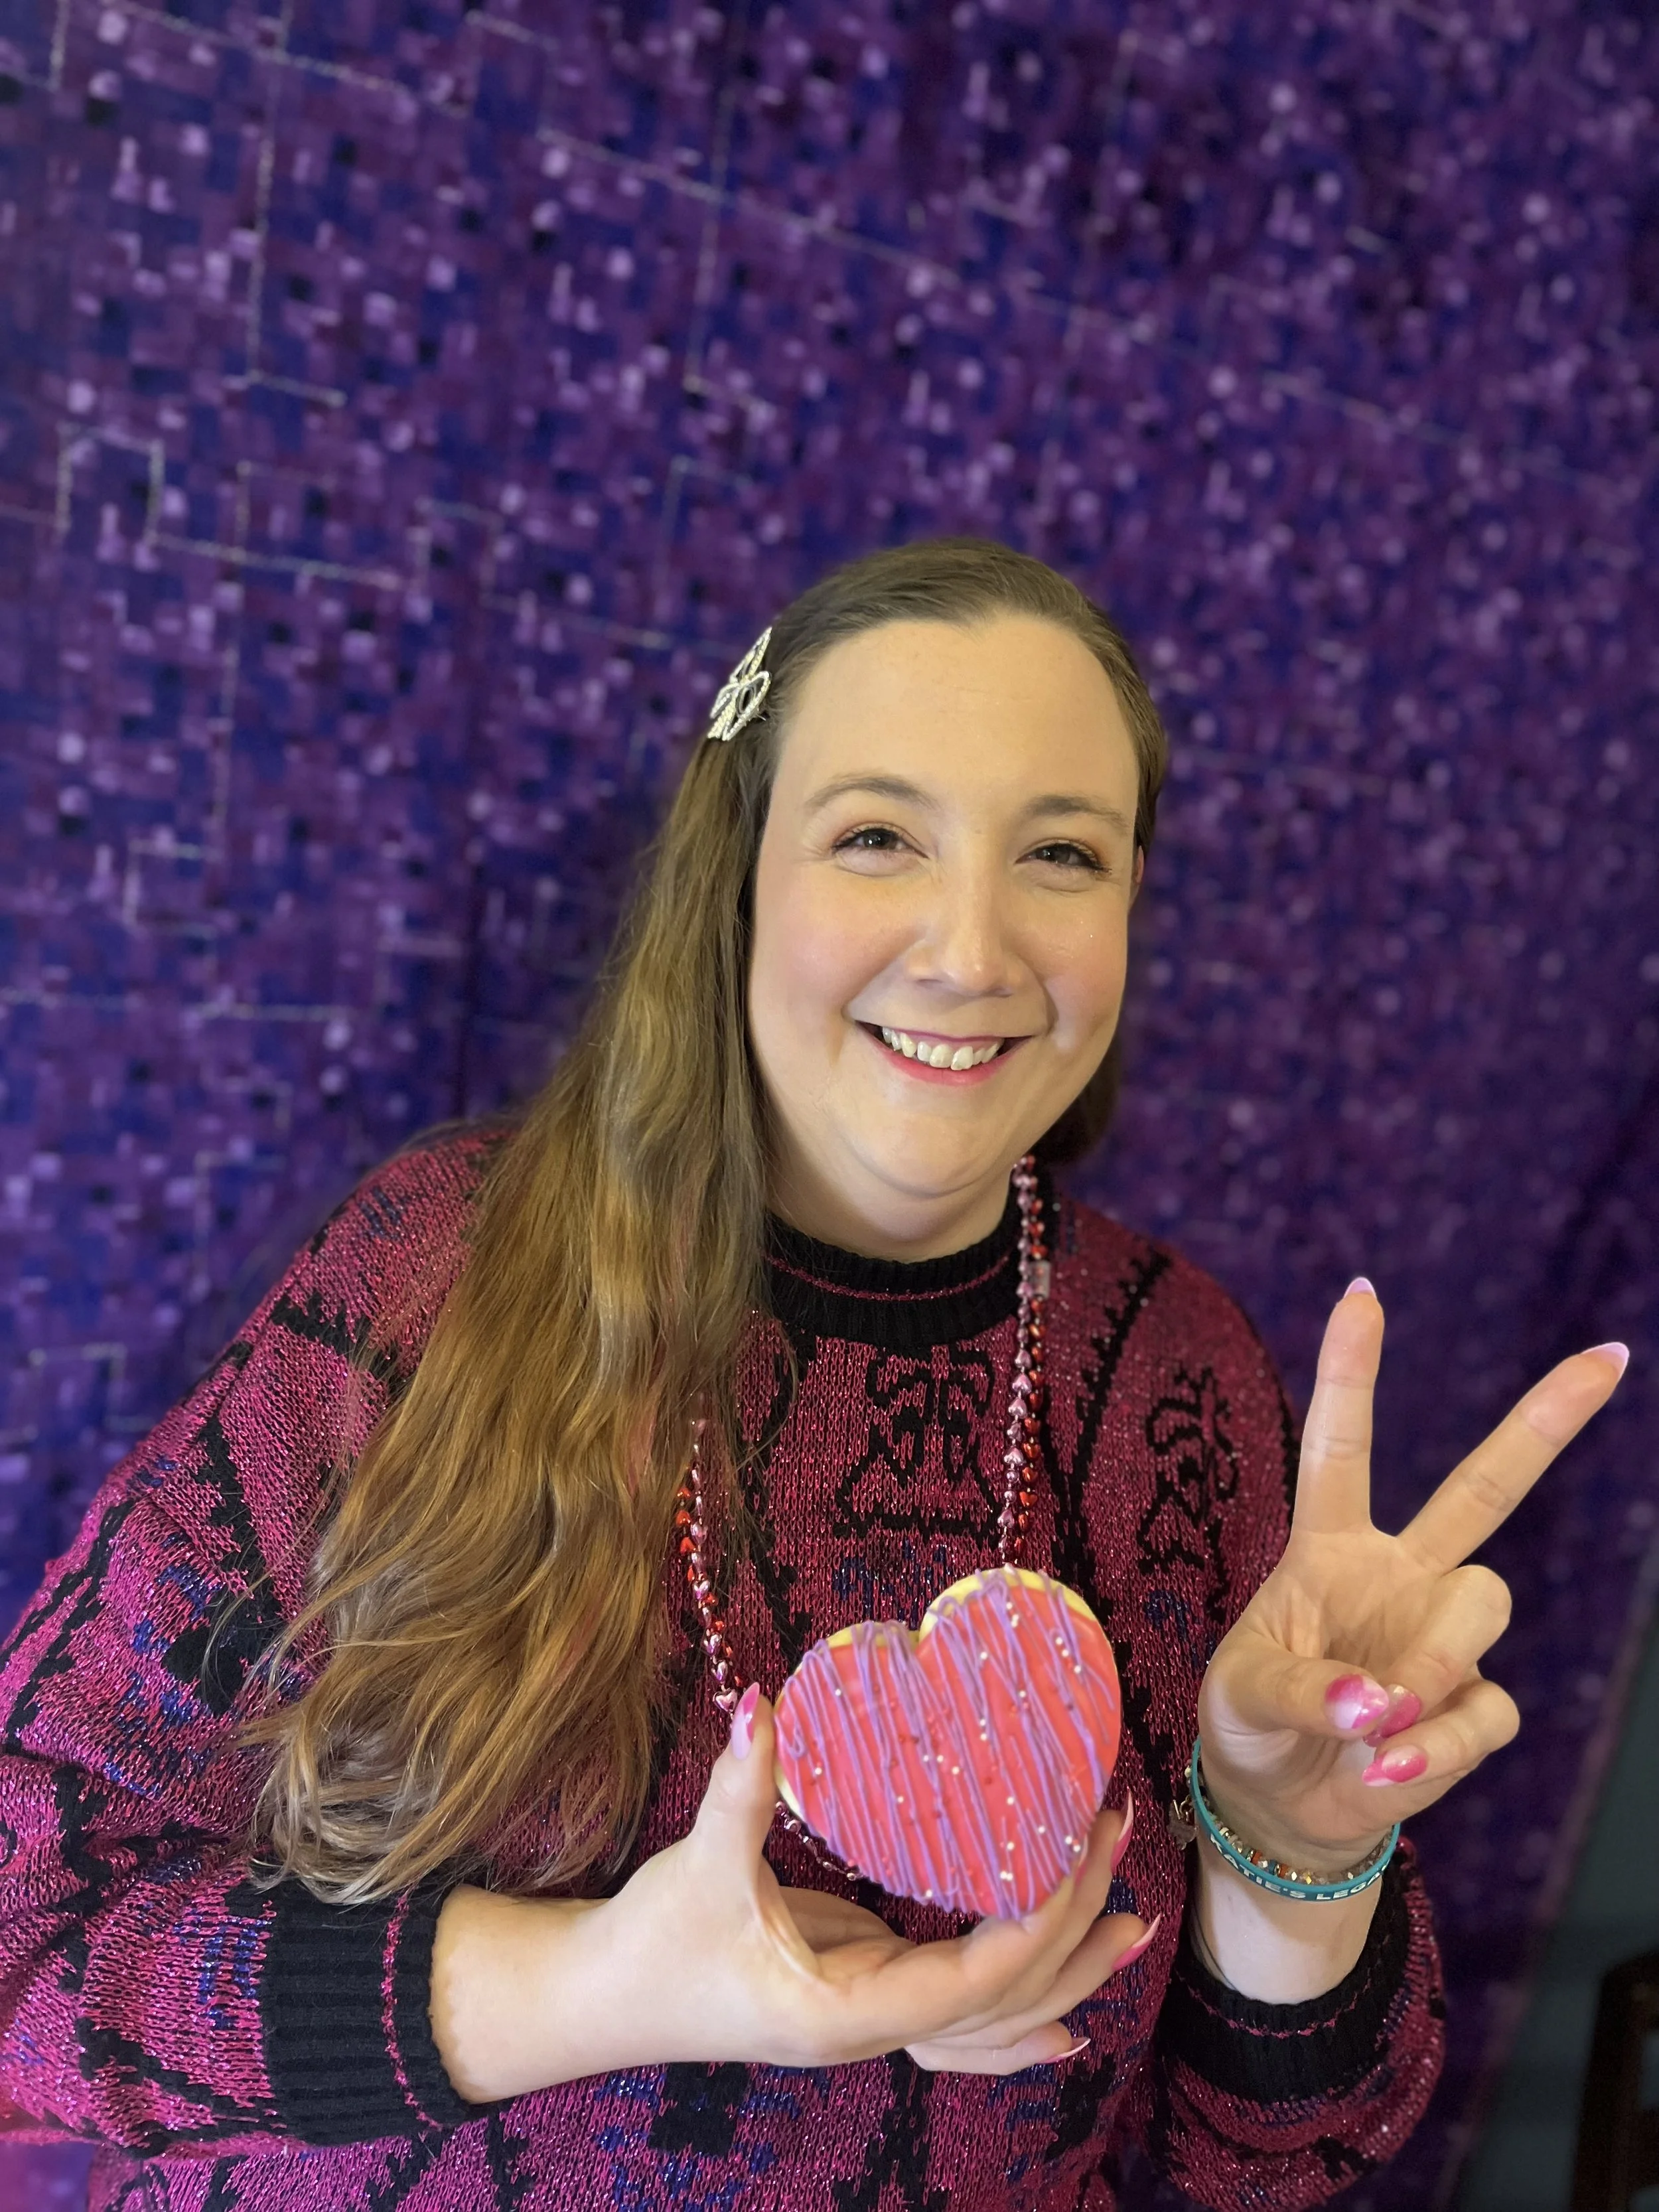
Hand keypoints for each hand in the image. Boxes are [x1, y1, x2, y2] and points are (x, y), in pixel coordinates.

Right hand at [433, 1688, 1151, 2099]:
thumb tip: (761, 1703)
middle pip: (1000, 2001)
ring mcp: (869, 2021)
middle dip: (1070, 1932)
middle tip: (1123, 1849)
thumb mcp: (695, 1866)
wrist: (594, 2002)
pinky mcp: (860, 1994)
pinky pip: (957, 2020)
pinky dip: (1014, 2021)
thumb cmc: (648, 1946)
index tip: (1076, 1857)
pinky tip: (1060, 2024)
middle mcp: (870, 2030)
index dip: (1031, 1926)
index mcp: (842, 2013)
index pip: (966, 1982)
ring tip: (1132, 1929)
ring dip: (1065, 1976)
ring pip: (990, 2021)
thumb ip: (738, 1787)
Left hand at [1195, 1282, 1626, 1872]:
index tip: (1363, 1289)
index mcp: (1329, 1546)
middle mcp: (1399, 1574)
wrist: (1281, 1809)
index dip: (1351, 1370)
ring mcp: (1441, 1637)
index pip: (1342, 1446)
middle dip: (1546, 1421)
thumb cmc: (1250, 1728)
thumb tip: (1380, 1702)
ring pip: (1484, 1607)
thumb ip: (1302, 1689)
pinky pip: (1480, 1712)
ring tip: (1371, 1724)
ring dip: (1429, 1667)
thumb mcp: (1240, 1697)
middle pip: (1486, 1488)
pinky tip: (1380, 1769)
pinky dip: (1431, 1749)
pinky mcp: (1471, 1705)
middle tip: (1609, 1358)